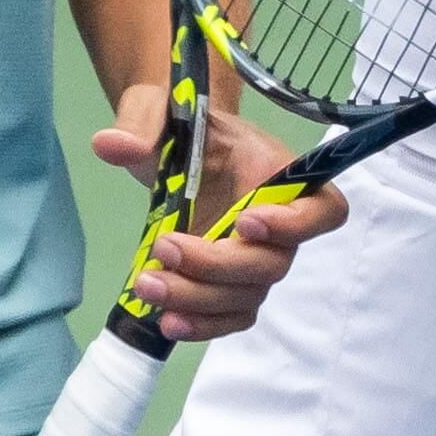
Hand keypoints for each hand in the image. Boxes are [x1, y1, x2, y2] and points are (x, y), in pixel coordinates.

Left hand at [89, 85, 349, 340]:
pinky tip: (166, 320)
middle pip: (272, 264)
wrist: (173, 151)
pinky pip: (230, 317)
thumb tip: (113, 145)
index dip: (295, 225)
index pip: (323, 210)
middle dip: (216, 266)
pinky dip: (201, 325)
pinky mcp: (230, 288)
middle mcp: (278, 226)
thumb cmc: (182, 128)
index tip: (245, 221)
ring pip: (246, 296)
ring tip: (147, 286)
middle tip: (164, 248)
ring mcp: (255, 261)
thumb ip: (142, 123)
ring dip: (198, 300)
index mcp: (279, 175)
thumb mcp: (159, 111)